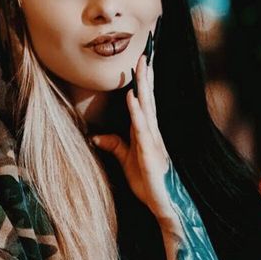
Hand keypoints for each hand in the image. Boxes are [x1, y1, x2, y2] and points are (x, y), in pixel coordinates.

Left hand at [91, 48, 175, 225]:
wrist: (164, 205)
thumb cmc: (148, 184)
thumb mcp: (127, 161)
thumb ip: (115, 146)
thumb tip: (96, 136)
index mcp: (147, 133)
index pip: (144, 103)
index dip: (142, 83)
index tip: (140, 63)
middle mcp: (152, 133)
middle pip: (148, 100)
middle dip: (145, 77)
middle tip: (143, 53)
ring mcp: (153, 142)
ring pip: (147, 109)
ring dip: (143, 87)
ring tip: (140, 67)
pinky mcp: (151, 154)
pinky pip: (143, 129)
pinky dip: (137, 113)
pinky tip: (132, 99)